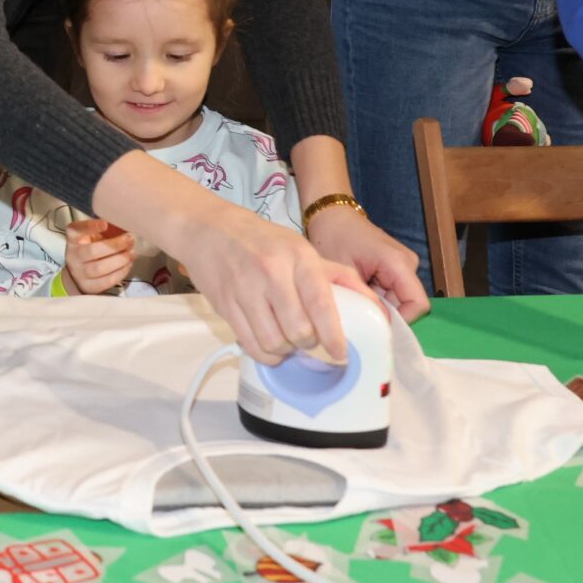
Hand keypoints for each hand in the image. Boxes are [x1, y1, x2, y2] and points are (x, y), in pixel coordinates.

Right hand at [61, 219, 136, 295]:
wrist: (78, 274)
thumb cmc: (91, 249)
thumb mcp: (94, 236)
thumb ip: (106, 231)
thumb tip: (126, 226)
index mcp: (73, 239)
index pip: (76, 230)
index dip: (90, 227)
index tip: (105, 224)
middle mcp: (73, 255)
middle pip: (92, 251)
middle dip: (115, 245)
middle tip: (130, 239)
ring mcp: (79, 273)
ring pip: (100, 268)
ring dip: (120, 260)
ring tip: (131, 253)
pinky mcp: (89, 287)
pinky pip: (107, 281)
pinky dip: (121, 272)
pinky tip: (128, 264)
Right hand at [170, 202, 372, 365]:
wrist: (207, 228)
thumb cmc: (261, 240)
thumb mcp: (301, 248)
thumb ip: (337, 277)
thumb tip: (374, 306)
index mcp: (297, 257)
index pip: (321, 304)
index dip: (333, 335)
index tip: (340, 352)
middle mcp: (271, 272)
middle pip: (299, 331)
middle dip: (308, 343)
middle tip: (309, 339)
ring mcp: (245, 290)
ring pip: (275, 343)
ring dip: (286, 350)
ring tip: (287, 340)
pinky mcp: (225, 305)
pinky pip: (251, 345)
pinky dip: (265, 354)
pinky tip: (270, 344)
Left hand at [305, 202, 430, 322]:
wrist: (331, 214)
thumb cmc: (333, 237)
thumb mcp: (344, 273)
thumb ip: (362, 300)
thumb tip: (372, 328)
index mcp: (399, 263)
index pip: (418, 304)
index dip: (401, 321)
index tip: (374, 325)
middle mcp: (408, 264)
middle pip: (408, 304)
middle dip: (385, 313)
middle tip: (357, 312)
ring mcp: (404, 265)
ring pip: (399, 300)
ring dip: (378, 305)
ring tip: (354, 299)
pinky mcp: (396, 266)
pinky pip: (392, 291)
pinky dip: (376, 297)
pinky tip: (357, 292)